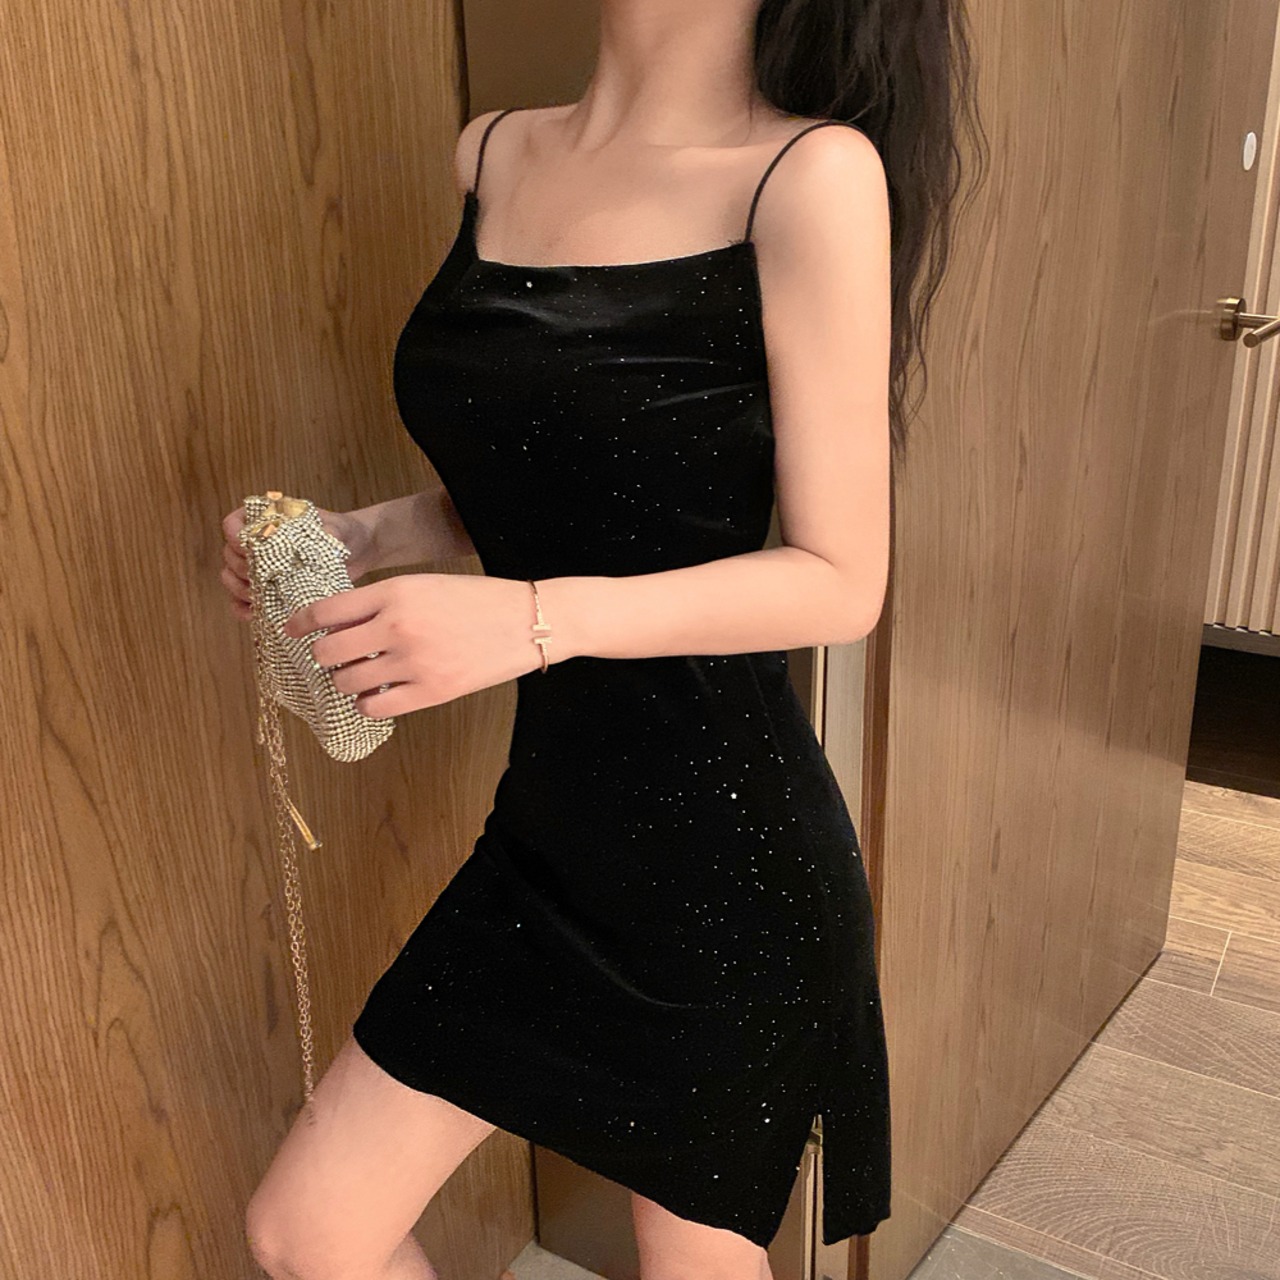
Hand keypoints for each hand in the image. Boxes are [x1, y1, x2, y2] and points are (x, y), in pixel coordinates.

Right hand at [219, 504, 377, 621]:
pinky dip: (243, 609)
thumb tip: (326, 539)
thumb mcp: (338, 529)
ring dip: (239, 590)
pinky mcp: (267, 590)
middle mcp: (256, 543)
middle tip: (260, 579)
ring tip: (258, 598)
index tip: (248, 549)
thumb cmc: (343, 534)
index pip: (234, 524)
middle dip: (240, 569)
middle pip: (230, 556)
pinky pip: (242, 602)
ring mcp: (260, 568)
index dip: (235, 537)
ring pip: (232, 579)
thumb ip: (329, 531)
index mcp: (266, 519)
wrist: (355, 552)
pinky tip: (254, 615)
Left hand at [280, 573, 544, 716]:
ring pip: (347, 682)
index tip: (292, 629)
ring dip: (344, 681)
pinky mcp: (431, 692)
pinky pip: (375, 707)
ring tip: (356, 676)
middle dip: (323, 655)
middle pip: (328, 650)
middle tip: (331, 656)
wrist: (527, 621)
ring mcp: (413, 662)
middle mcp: (397, 626)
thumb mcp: (425, 585)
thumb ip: (382, 601)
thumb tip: (337, 623)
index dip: (300, 622)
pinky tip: (376, 695)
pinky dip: (367, 703)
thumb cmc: (477, 600)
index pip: (326, 610)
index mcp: (395, 592)